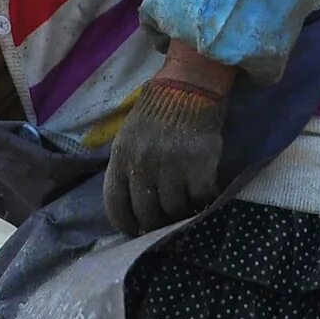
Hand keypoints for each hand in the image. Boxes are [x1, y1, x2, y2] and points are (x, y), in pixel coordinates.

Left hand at [104, 49, 232, 236]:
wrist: (189, 87)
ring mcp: (171, 168)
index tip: (133, 231)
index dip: (124, 223)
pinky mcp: (199, 168)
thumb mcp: (130, 137)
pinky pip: (200, 199)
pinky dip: (203, 202)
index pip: (115, 203)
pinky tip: (204, 198)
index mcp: (121, 157)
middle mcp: (143, 165)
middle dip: (153, 223)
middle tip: (163, 224)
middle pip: (146, 213)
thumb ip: (128, 168)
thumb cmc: (158, 113)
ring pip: (173, 210)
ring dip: (179, 214)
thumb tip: (133, 205)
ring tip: (184, 210)